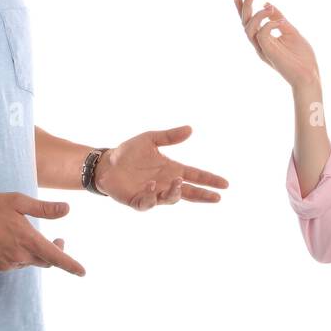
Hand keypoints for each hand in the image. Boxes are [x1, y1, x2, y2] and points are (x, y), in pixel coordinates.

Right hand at [0, 192, 85, 275]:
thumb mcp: (19, 202)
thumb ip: (44, 209)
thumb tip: (66, 210)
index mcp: (28, 240)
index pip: (56, 257)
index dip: (71, 265)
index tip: (82, 272)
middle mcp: (19, 257)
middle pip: (45, 261)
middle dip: (54, 253)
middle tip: (57, 240)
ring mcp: (6, 265)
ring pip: (28, 262)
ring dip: (32, 252)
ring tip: (21, 234)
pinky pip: (13, 264)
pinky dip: (16, 255)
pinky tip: (5, 241)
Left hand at [94, 125, 228, 210]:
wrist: (106, 163)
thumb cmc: (128, 152)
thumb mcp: (150, 139)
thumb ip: (170, 137)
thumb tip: (190, 129)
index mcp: (171, 169)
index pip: (195, 176)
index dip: (209, 180)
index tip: (225, 184)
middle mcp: (165, 184)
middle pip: (189, 193)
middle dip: (203, 196)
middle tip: (216, 198)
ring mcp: (153, 194)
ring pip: (170, 199)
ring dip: (176, 192)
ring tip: (179, 182)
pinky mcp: (138, 201)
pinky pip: (148, 202)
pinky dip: (152, 196)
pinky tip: (152, 185)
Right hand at [231, 0, 318, 87]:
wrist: (309, 75)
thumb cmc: (302, 57)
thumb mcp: (291, 31)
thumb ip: (279, 19)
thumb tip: (268, 4)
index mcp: (264, 39)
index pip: (249, 22)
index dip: (241, 8)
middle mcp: (260, 44)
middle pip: (245, 23)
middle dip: (245, 6)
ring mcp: (262, 48)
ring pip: (248, 28)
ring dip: (257, 14)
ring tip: (270, 7)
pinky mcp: (267, 52)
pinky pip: (261, 33)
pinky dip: (269, 23)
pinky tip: (282, 22)